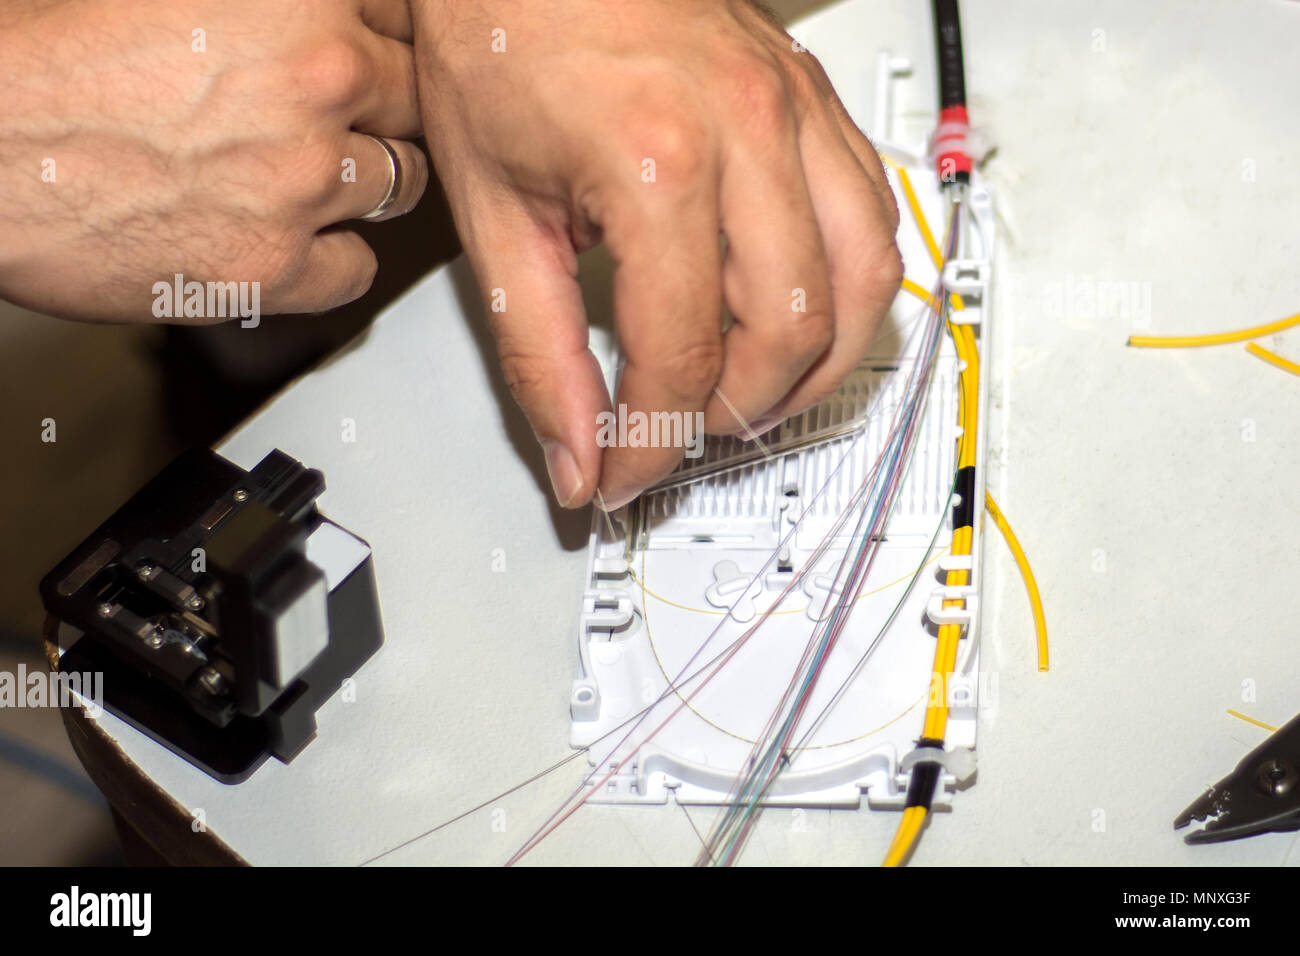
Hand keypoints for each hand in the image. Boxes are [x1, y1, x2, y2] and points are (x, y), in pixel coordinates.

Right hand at [0, 0, 427, 320]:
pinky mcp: (274, 266)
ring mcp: (302, 179)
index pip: (407, 15)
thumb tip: (310, 18)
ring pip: (400, 182)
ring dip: (362, 178)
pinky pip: (360, 269)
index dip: (381, 36)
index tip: (365, 51)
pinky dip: (334, 257)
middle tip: (331, 114)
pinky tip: (290, 235)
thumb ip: (269, 4)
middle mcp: (318, 81)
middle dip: (381, 105)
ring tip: (301, 171)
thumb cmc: (47, 52)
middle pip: (414, 99)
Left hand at [412, 0, 900, 508]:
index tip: (621, 470)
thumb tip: (577, 451)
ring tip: (745, 393)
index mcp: (658, 159)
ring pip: (865, 283)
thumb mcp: (493, 211)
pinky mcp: (816, 101)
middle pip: (792, 334)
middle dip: (733, 414)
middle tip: (675, 430)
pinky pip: (877, 216)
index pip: (684, 355)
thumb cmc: (503, 34)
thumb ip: (538, 350)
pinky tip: (792, 310)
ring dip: (813, 366)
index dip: (651, 441)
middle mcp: (749, 131)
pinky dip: (846, 290)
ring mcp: (797, 110)